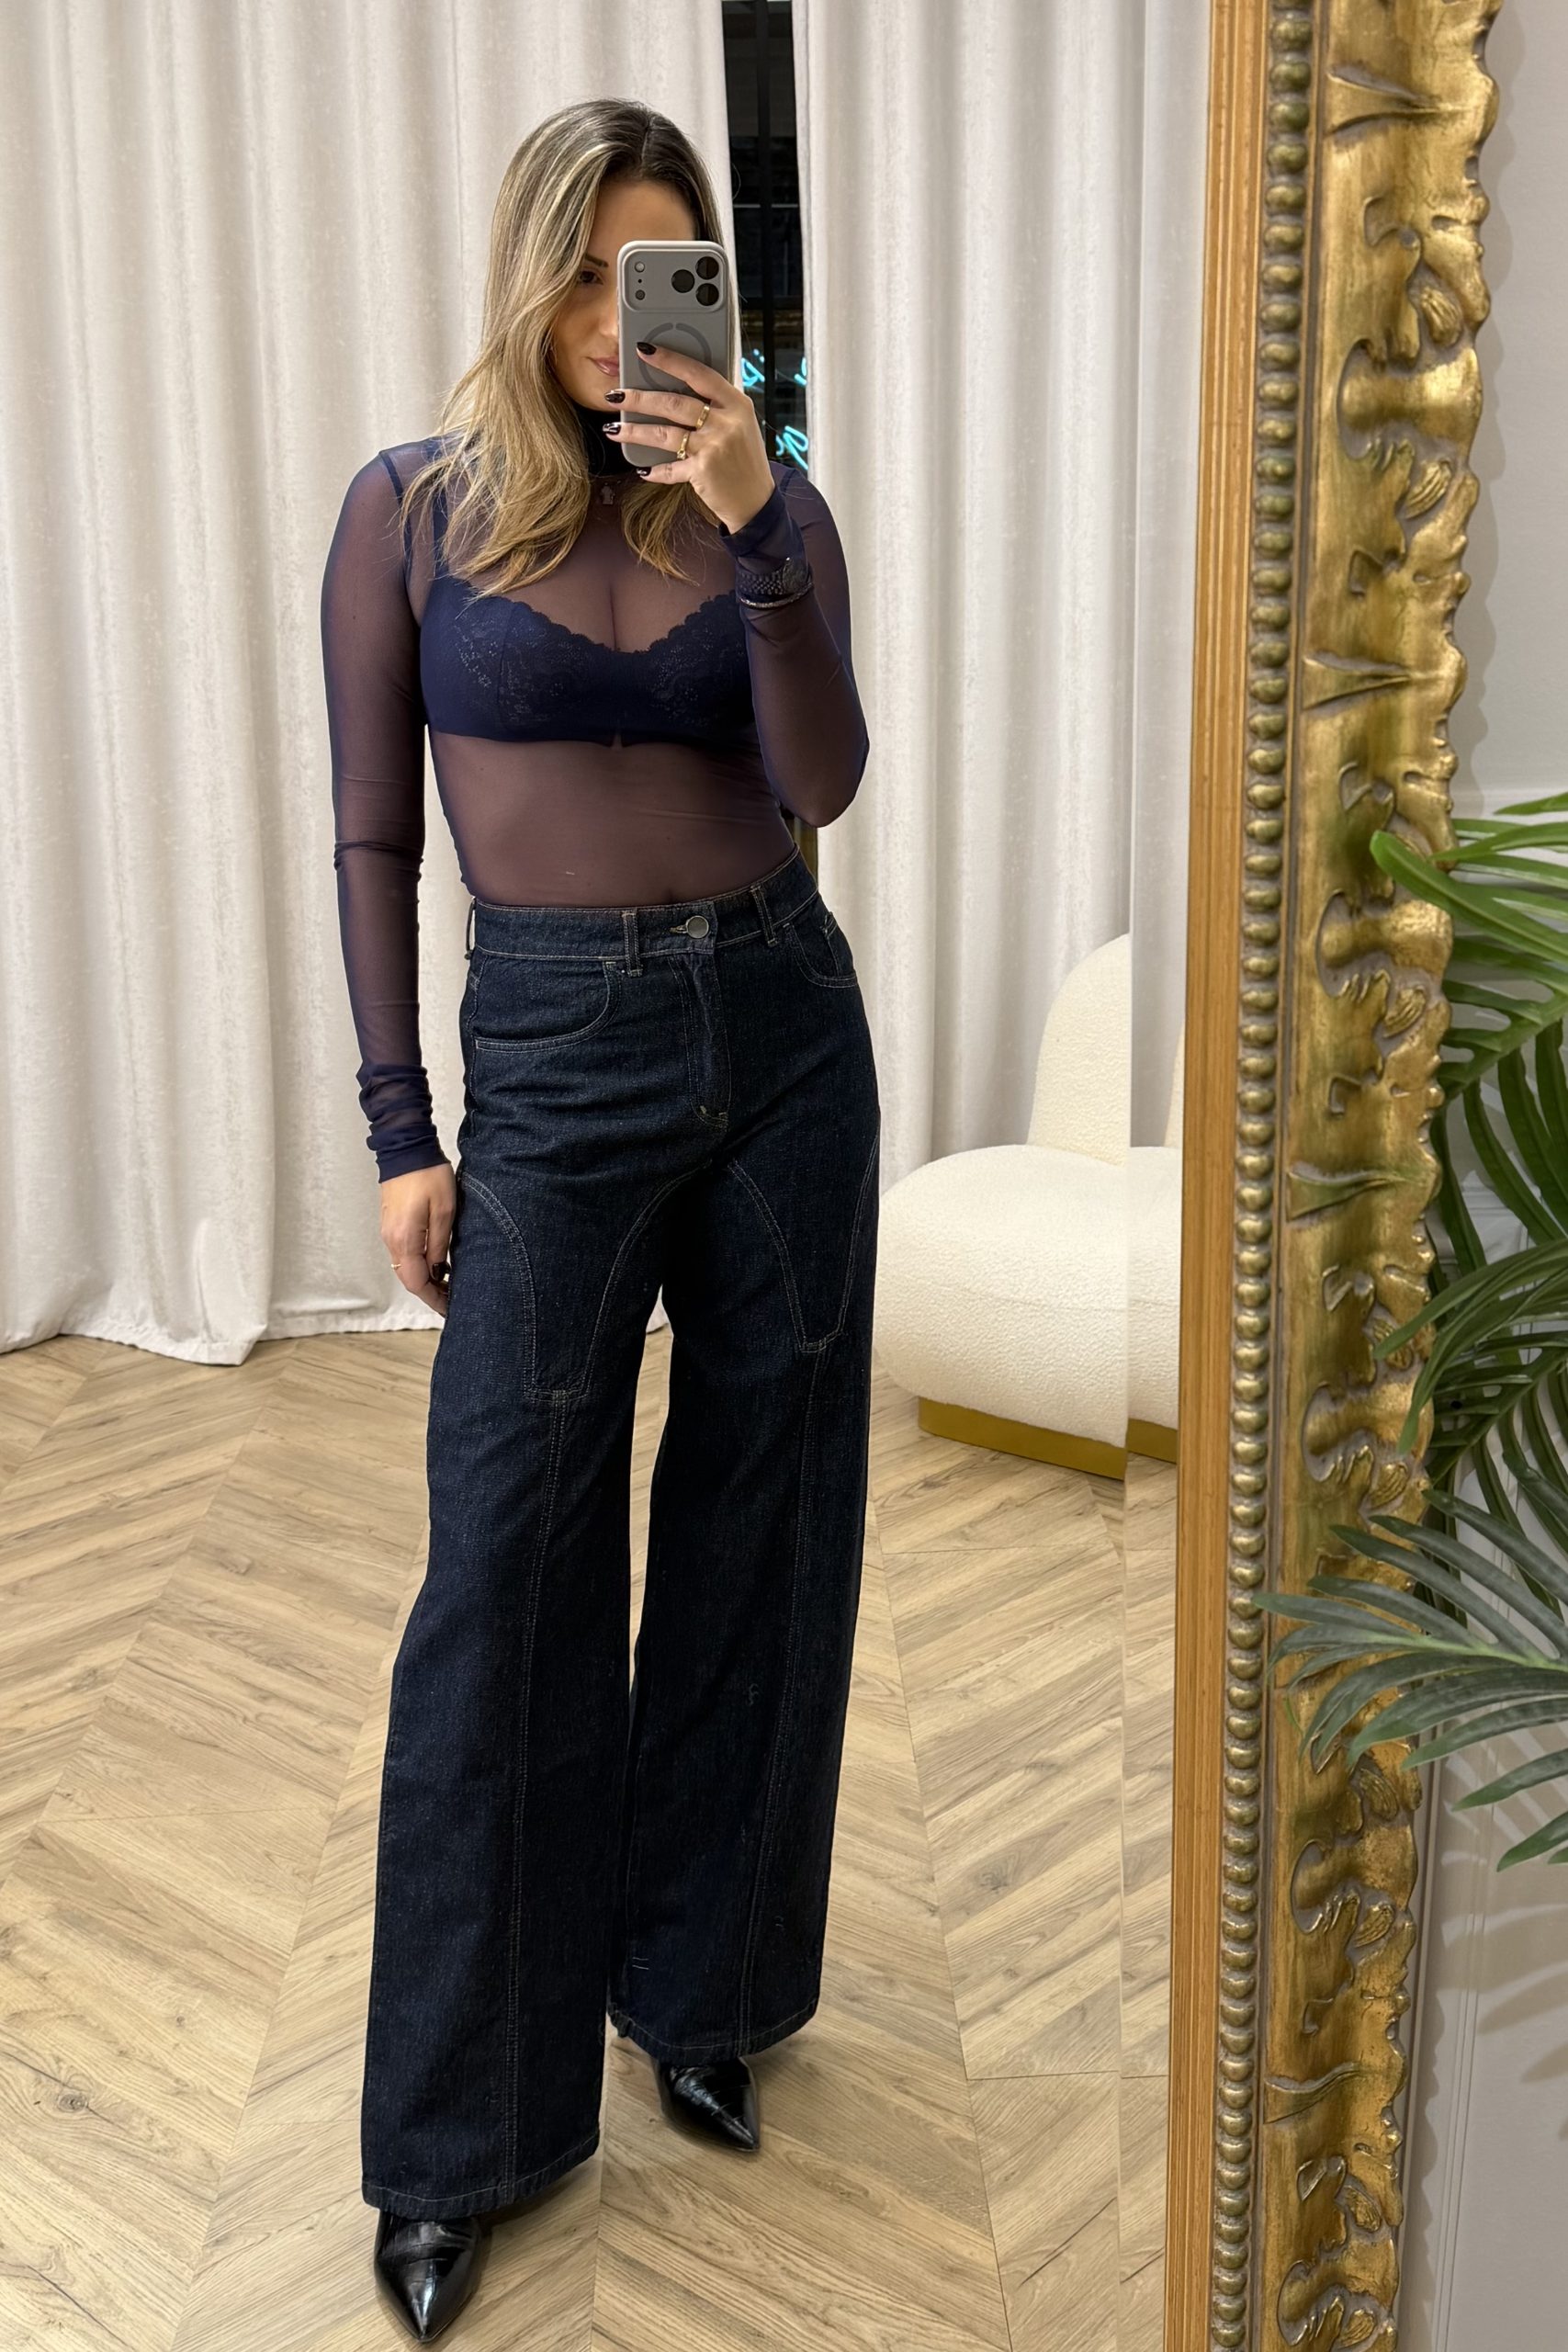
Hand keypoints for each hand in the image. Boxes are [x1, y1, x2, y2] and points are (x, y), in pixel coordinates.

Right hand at [380, 1160, 456, 1318]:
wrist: (406, 1148)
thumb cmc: (428, 1174)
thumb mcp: (445, 1211)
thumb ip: (440, 1245)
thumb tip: (437, 1271)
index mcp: (405, 1239)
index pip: (417, 1282)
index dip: (434, 1298)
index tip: (450, 1308)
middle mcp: (392, 1239)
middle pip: (409, 1278)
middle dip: (430, 1292)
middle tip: (452, 1299)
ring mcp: (389, 1232)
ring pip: (406, 1267)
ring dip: (424, 1279)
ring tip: (448, 1284)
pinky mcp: (391, 1223)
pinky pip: (404, 1253)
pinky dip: (418, 1264)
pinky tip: (435, 1263)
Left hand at [611, 344, 775, 535]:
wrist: (756, 502)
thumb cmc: (745, 461)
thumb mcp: (741, 424)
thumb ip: (718, 405)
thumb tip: (681, 387)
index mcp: (736, 404)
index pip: (699, 374)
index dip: (671, 361)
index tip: (645, 351)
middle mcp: (725, 422)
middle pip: (674, 403)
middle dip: (639, 398)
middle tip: (616, 395)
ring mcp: (713, 447)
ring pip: (664, 434)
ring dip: (634, 431)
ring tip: (614, 429)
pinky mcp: (703, 471)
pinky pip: (670, 468)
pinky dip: (654, 470)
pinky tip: (642, 470)